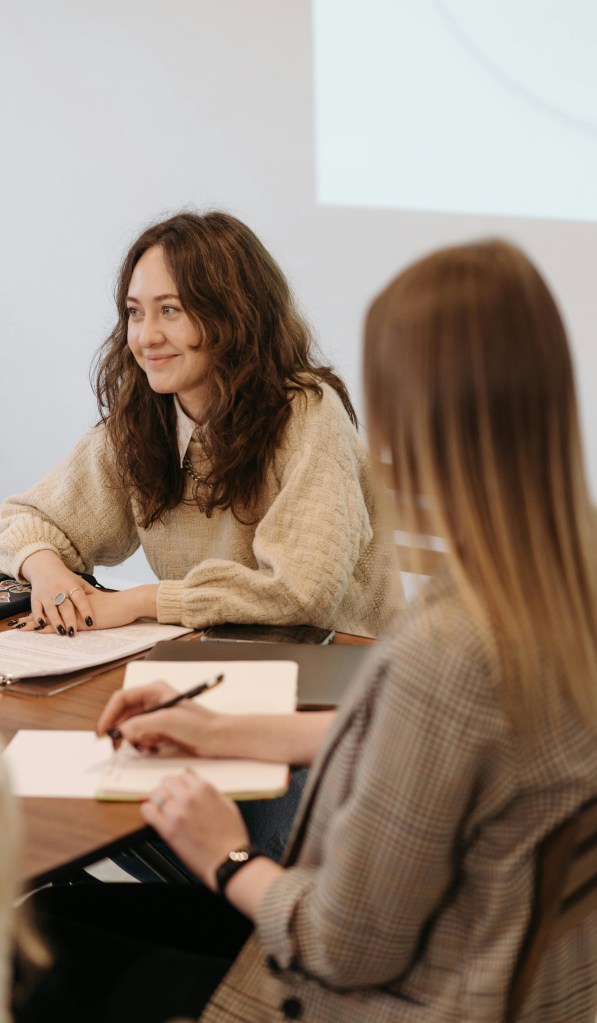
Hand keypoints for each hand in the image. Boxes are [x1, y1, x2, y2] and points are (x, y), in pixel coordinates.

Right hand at [14, 550, 96, 635]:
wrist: (45, 567)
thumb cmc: (66, 578)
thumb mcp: (80, 582)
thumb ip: (91, 593)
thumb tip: (109, 602)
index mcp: (71, 586)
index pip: (80, 598)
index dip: (85, 610)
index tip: (90, 621)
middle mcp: (59, 590)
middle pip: (65, 606)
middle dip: (69, 619)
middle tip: (73, 632)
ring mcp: (46, 594)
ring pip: (51, 609)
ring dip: (55, 622)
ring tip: (62, 633)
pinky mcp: (35, 598)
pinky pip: (35, 608)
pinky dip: (38, 617)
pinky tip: (42, 625)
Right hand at [97, 681, 217, 754]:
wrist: (218, 738)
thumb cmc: (199, 725)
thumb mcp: (168, 721)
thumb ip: (142, 724)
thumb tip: (121, 731)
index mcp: (154, 691)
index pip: (121, 699)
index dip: (108, 715)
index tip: (102, 732)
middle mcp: (152, 701)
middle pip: (123, 715)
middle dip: (119, 731)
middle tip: (116, 747)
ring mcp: (155, 717)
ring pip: (131, 729)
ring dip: (133, 740)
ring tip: (146, 746)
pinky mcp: (159, 731)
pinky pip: (140, 738)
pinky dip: (142, 746)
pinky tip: (154, 749)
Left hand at [141, 770, 249, 889]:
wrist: (227, 861)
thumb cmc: (231, 836)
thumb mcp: (227, 804)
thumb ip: (210, 791)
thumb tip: (195, 781)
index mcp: (204, 789)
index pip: (183, 775)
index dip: (181, 783)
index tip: (179, 790)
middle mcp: (189, 797)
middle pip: (167, 781)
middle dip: (168, 789)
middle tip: (169, 797)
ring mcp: (177, 813)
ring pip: (155, 794)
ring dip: (157, 799)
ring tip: (161, 806)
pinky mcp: (167, 829)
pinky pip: (148, 811)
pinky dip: (148, 811)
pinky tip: (153, 815)